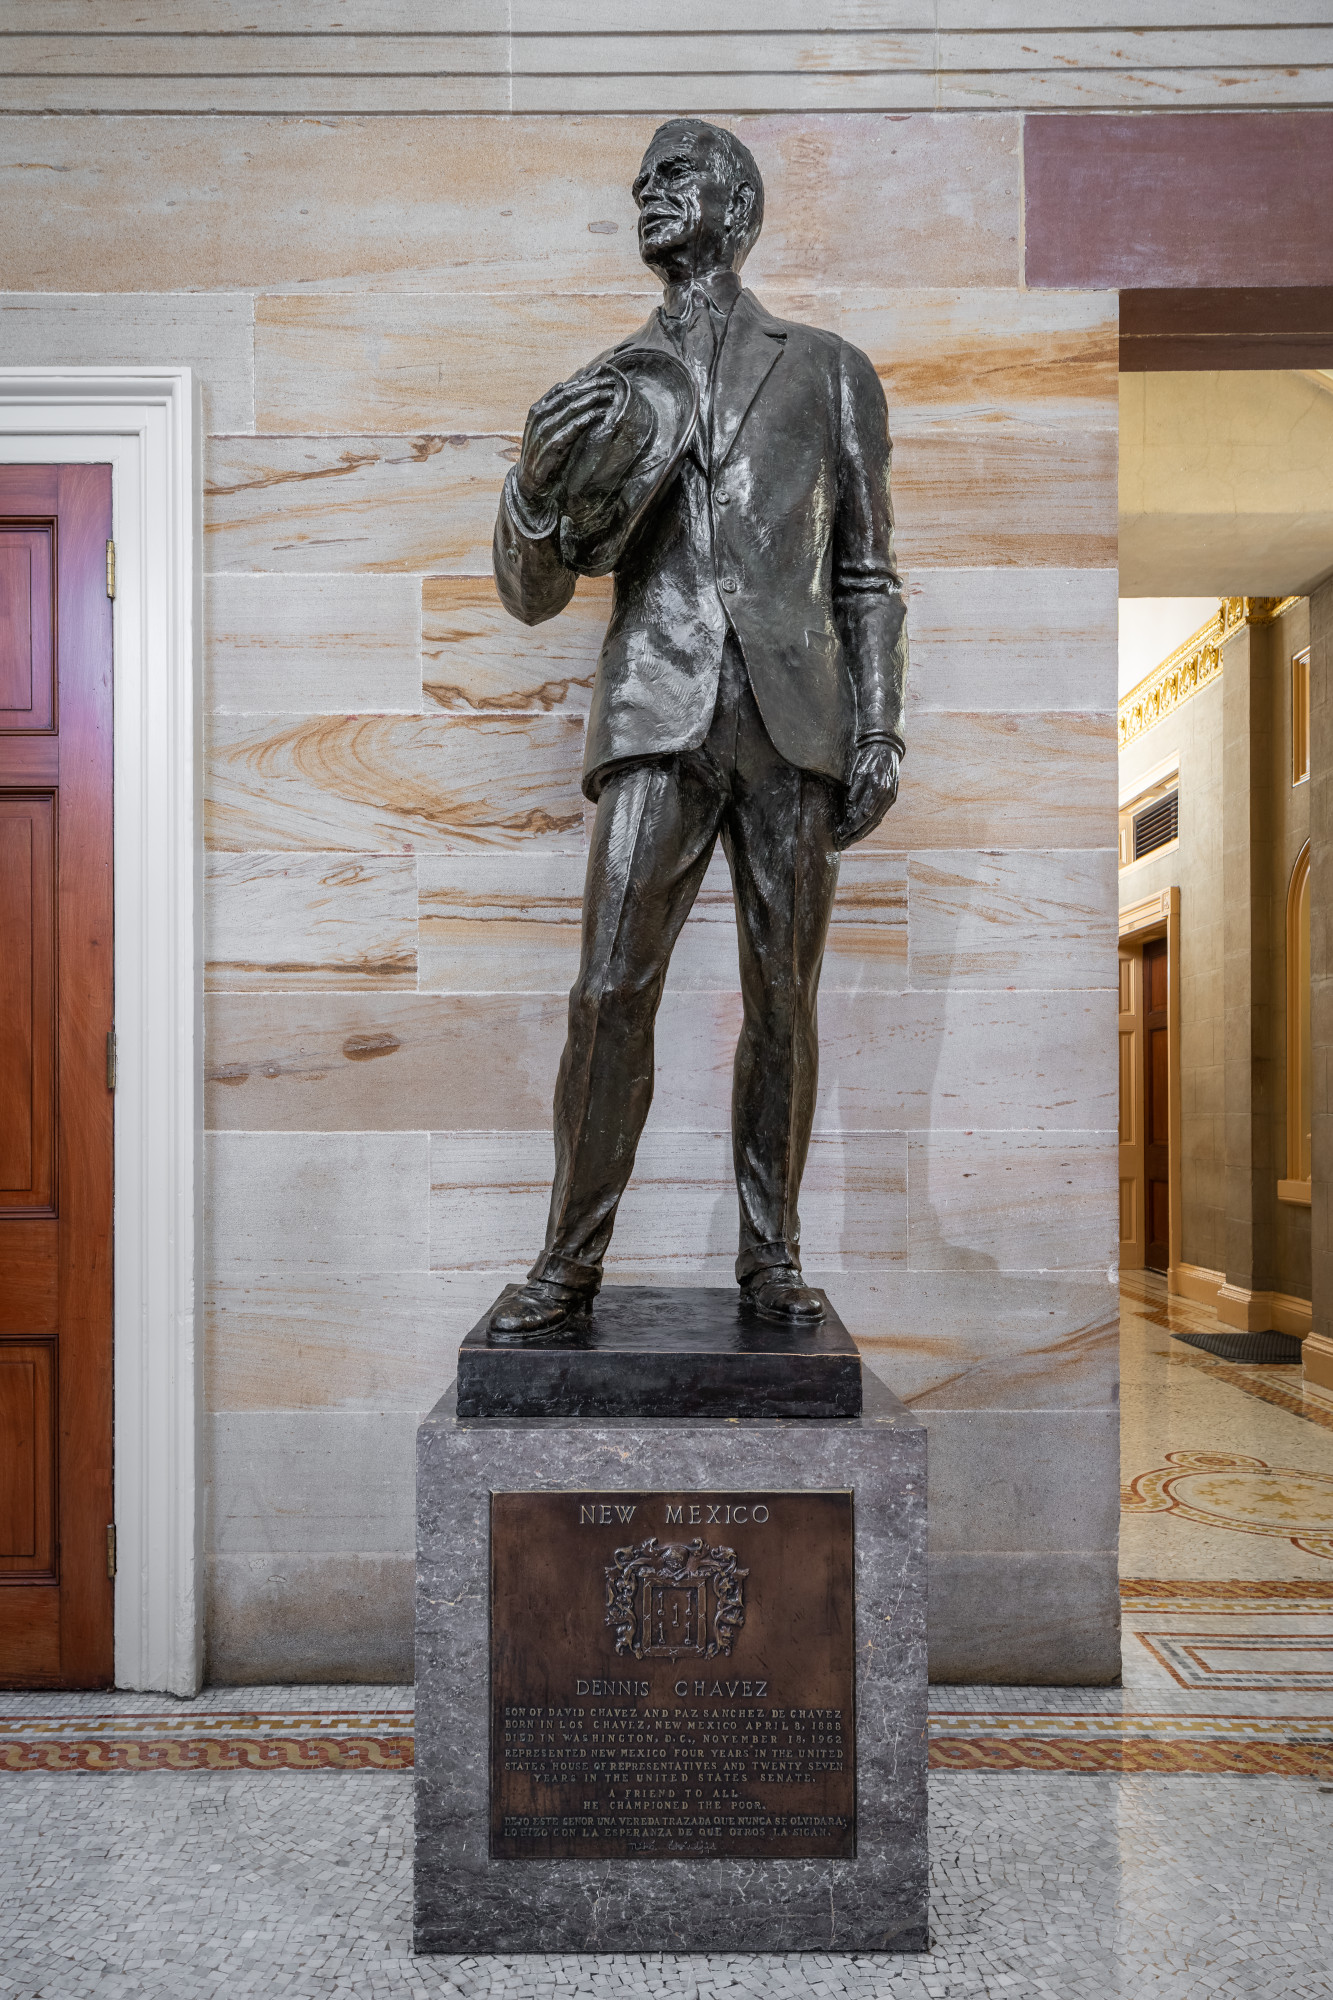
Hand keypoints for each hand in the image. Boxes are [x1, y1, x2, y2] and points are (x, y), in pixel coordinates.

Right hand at [516, 366, 622, 510]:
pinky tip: (599, 415)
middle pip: (569, 395)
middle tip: (610, 382)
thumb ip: (555, 409)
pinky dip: (586, 420)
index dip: (583, 381)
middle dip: (591, 387)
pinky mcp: (551, 446)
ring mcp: (544, 430)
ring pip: (571, 408)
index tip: (602, 376)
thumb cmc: (541, 452)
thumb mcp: (545, 428)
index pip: (563, 389)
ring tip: (609, 395)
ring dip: (592, 400)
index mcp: (538, 409)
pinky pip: (571, 428)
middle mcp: (540, 416)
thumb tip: (565, 385)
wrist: (528, 480)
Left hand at [836, 740, 899, 848]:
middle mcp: (887, 796)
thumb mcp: (859, 772)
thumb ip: (855, 791)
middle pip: (870, 822)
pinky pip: (880, 815)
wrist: (887, 748)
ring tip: (850, 840)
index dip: (851, 827)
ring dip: (863, 833)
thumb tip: (850, 811)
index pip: (863, 815)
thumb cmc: (869, 758)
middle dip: (856, 835)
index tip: (840, 834)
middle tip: (843, 844)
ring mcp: (891, 798)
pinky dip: (870, 825)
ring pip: (876, 821)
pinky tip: (861, 830)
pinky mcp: (891, 798)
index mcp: (878, 788)